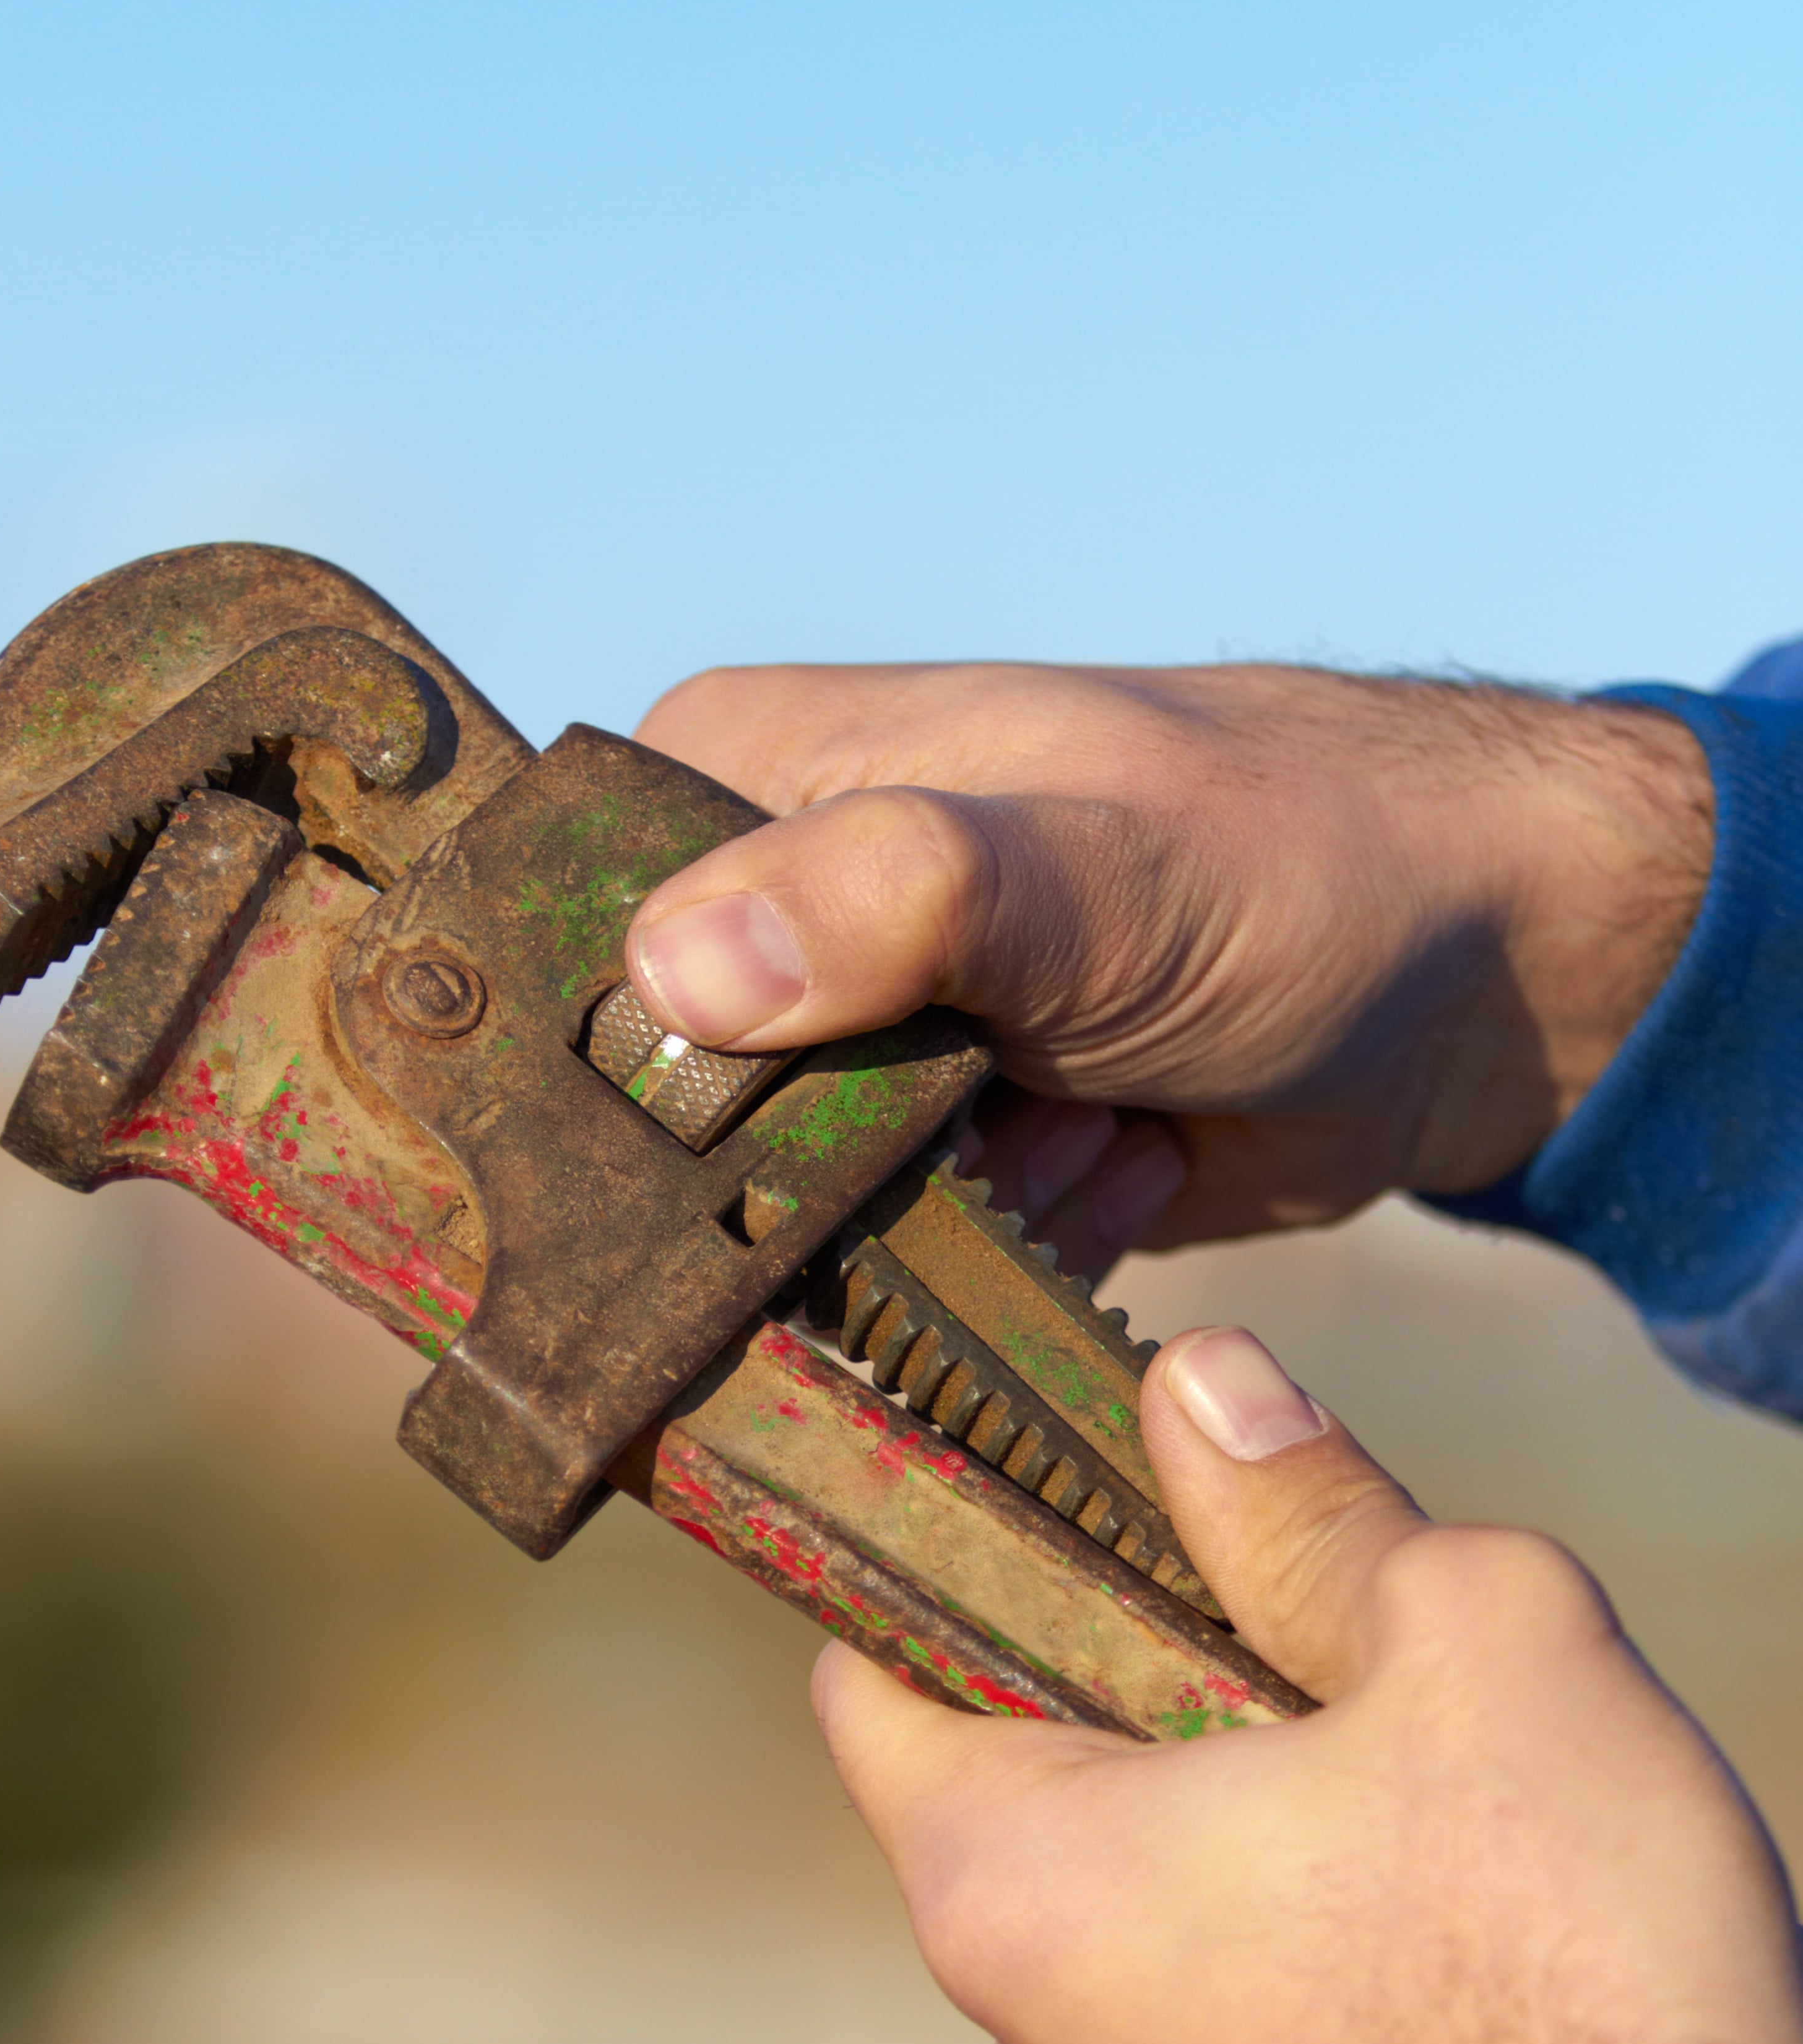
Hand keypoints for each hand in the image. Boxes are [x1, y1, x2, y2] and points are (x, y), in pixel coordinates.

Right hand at [626, 659, 1710, 1264]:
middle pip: (660, 1108)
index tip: (736, 1134)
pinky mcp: (931, 1153)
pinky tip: (1116, 1166)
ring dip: (938, 1221)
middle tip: (985, 1127)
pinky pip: (888, 1265)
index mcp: (737, 777)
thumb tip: (673, 975)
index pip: (564, 935)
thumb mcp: (1092, 859)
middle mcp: (769, 903)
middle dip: (810, 1177)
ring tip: (1087, 1122)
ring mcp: (851, 1039)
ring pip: (774, 1211)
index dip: (608, 1065)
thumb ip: (895, 896)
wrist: (1479, 976)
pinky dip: (1003, 1254)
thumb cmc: (1293, 859)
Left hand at [807, 1324, 1802, 2043]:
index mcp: (1006, 1881)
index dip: (950, 1556)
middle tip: (1306, 1604)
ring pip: (1146, 1881)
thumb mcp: (1466, 1638)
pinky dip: (1299, 1914)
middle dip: (1149, 1665)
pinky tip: (1441, 1883)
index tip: (1056, 1482)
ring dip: (1246, 1794)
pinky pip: (1228, 1990)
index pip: (872, 1672)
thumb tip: (1205, 1389)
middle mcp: (1026, 2025)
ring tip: (1405, 1753)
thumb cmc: (1566, 1963)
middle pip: (1025, 1768)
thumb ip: (1310, 1505)